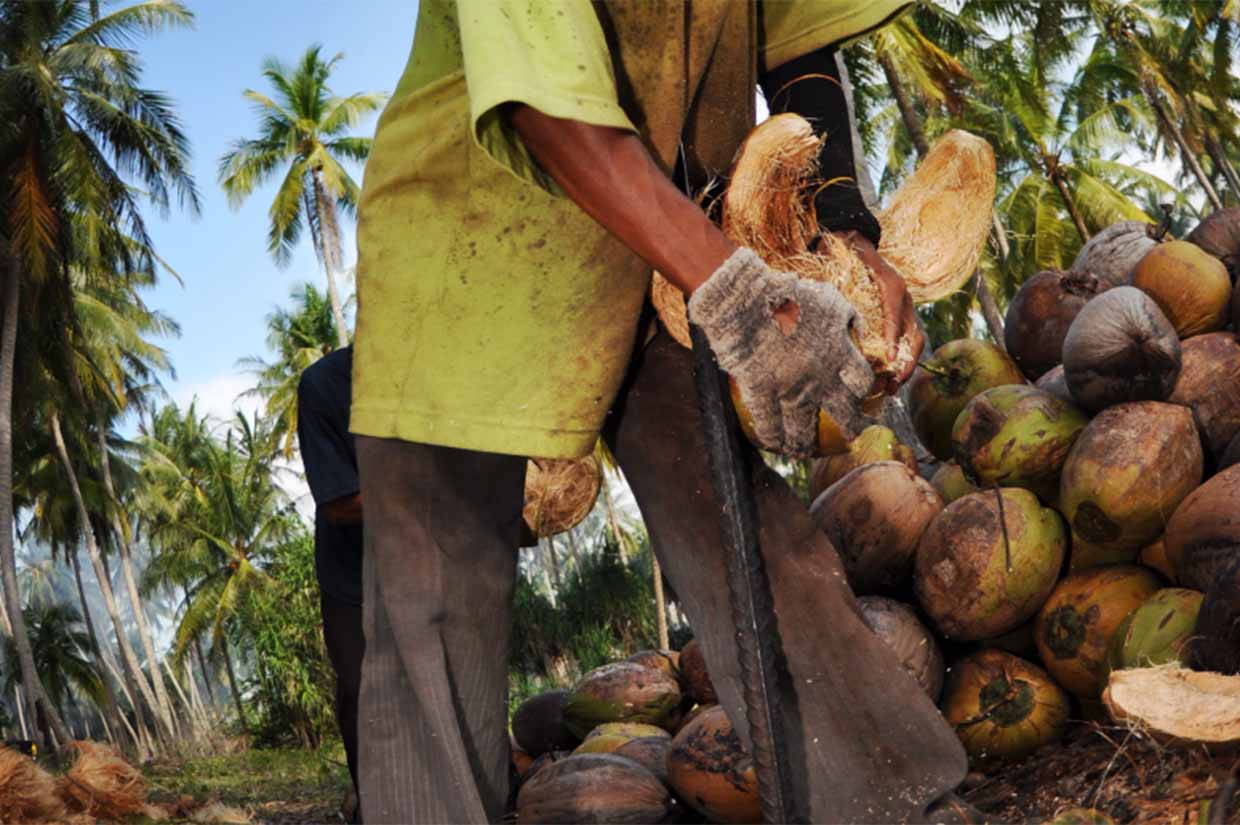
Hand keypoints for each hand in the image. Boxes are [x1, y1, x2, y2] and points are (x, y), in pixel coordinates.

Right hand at [687, 248, 876, 456]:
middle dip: (850, 427)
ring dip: (804, 443)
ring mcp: (789, 389)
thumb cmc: (788, 294)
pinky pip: (768, 423)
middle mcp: (820, 378)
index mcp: (840, 353)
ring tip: (803, 452)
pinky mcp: (761, 392)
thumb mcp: (829, 299)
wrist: (747, 299)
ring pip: (802, 428)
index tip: (862, 397)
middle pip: (843, 413)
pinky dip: (771, 436)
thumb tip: (858, 329)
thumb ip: (848, 318)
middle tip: (850, 435)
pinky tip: (772, 444)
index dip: (863, 393)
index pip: (861, 383)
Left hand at [829, 231, 925, 390]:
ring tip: (890, 388)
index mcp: (891, 286)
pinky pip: (906, 342)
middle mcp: (904, 299)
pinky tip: (887, 378)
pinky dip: (900, 361)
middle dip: (906, 362)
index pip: (895, 315)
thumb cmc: (847, 253)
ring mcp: (905, 309)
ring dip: (905, 367)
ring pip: (913, 342)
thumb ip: (832, 277)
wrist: (856, 241)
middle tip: (893, 383)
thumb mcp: (843, 261)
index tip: (890, 359)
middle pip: (913, 334)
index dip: (893, 337)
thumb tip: (812, 298)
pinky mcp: (900, 317)